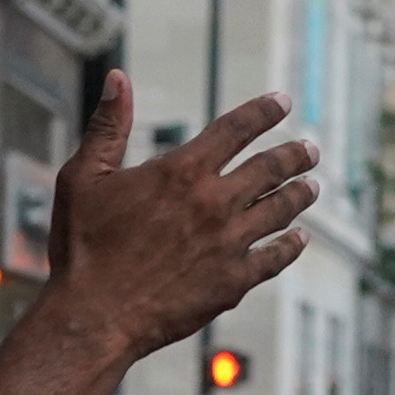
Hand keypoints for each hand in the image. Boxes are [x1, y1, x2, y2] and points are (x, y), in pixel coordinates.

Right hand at [40, 71, 321, 363]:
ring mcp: (229, 243)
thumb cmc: (81, 247)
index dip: (263, 111)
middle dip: (295, 154)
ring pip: (281, 209)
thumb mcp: (83, 177)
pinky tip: (299, 238)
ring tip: (313, 186)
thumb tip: (118, 78)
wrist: (93, 317)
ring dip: (301, 194)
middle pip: (270, 168)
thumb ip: (108, 126)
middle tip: (310, 149)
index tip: (283, 102)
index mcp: (182, 171)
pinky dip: (291, 244)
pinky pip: (275, 258)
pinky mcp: (234, 282)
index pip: (236, 128)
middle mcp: (214, 202)